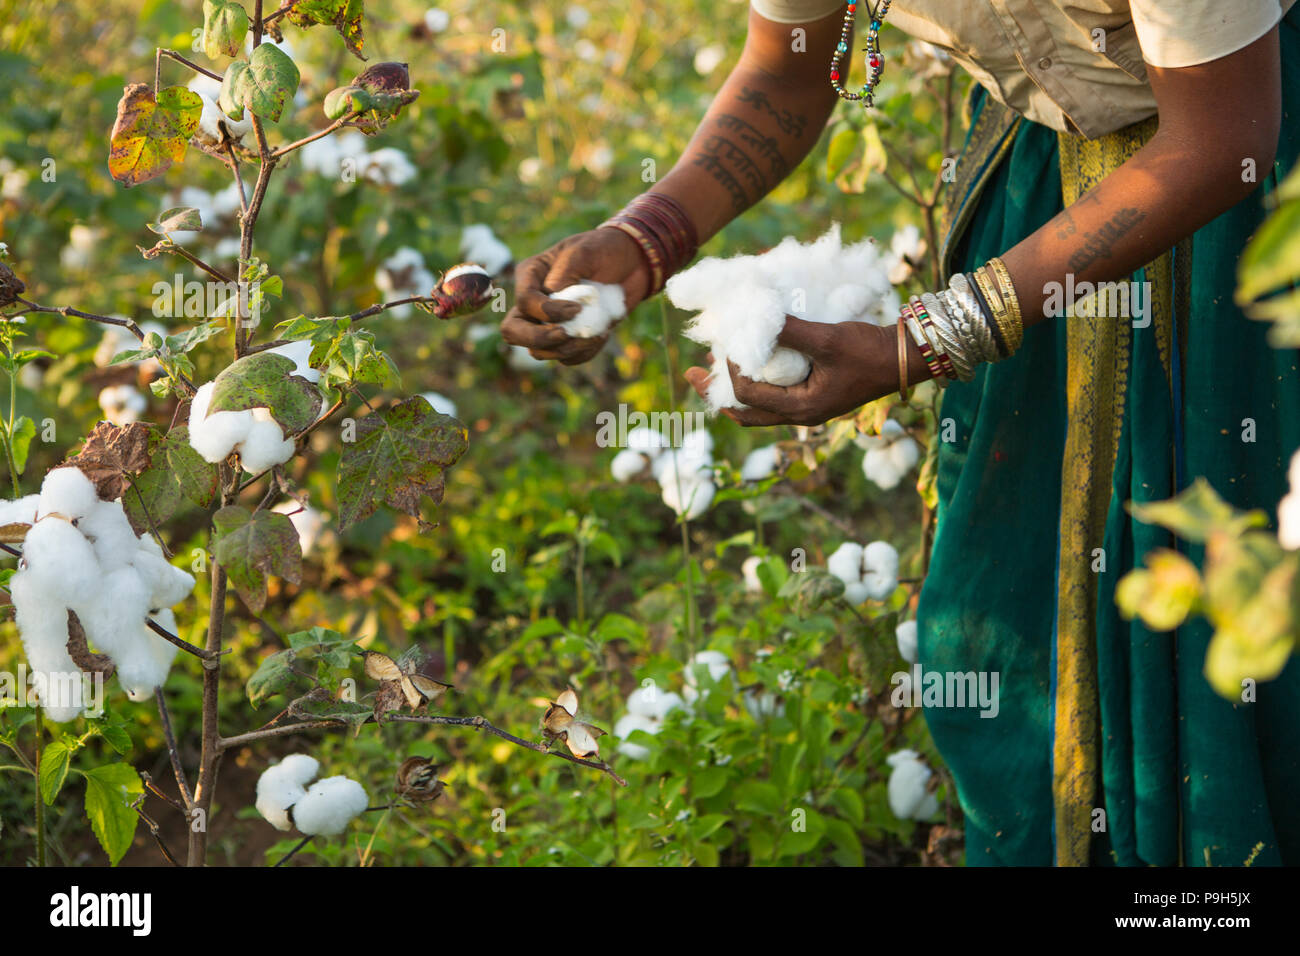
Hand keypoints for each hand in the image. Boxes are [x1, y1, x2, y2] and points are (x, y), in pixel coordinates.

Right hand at [500, 229, 651, 365]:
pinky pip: (566, 357)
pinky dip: (584, 353)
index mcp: (531, 276)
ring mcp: (549, 323)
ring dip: (568, 349)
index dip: (547, 312)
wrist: (631, 264)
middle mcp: (534, 302)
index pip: (524, 302)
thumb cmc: (604, 250)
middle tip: (566, 336)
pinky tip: (602, 335)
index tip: (577, 308)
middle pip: (514, 332)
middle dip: (539, 339)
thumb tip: (550, 296)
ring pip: (539, 351)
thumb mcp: (584, 252)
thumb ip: (565, 272)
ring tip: (597, 334)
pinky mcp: (568, 337)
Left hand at [684, 316, 927, 426]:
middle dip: (716, 393)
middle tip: (691, 373)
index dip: (729, 370)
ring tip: (711, 365)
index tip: (725, 342)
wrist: (905, 358)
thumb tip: (754, 317)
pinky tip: (749, 361)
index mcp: (801, 409)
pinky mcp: (814, 396)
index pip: (748, 395)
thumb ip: (789, 331)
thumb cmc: (869, 350)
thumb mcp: (827, 338)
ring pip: (757, 407)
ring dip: (733, 388)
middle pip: (744, 414)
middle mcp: (800, 415)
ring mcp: (807, 408)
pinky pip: (773, 396)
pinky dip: (756, 382)